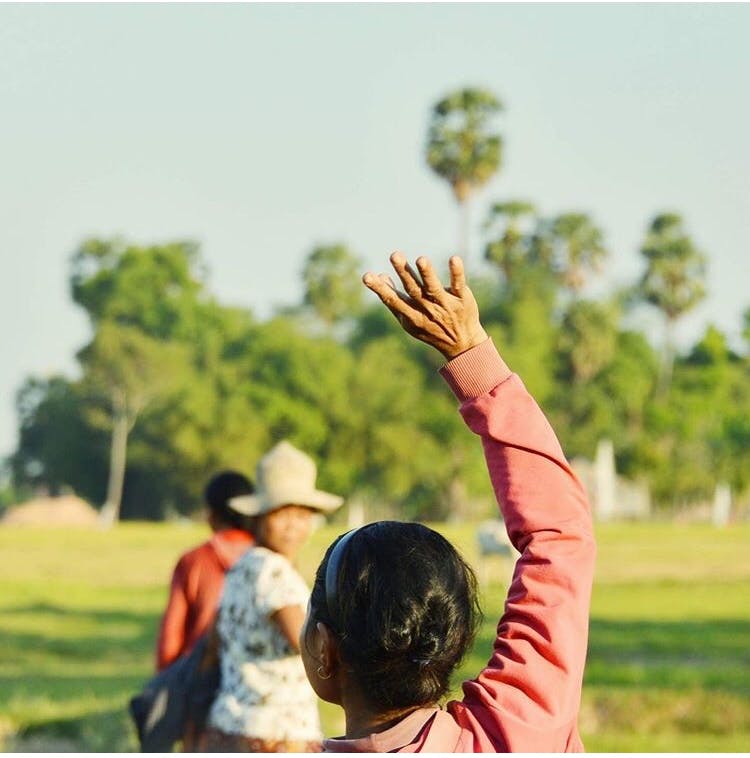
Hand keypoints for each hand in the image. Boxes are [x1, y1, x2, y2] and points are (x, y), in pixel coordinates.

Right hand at [362, 253, 487, 359]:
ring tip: (420, 259)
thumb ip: (394, 300)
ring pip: (434, 288)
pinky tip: (454, 259)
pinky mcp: (462, 299)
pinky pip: (459, 284)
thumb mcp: (408, 319)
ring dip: (427, 273)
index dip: (380, 289)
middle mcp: (427, 309)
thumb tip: (380, 276)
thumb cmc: (430, 328)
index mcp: (412, 315)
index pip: (394, 300)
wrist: (462, 343)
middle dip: (404, 272)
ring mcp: (445, 305)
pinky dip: (457, 273)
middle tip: (395, 255)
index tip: (367, 276)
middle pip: (414, 289)